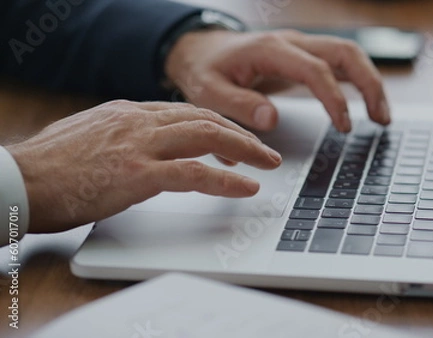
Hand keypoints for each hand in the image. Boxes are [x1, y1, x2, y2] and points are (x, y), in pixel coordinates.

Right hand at [5, 100, 281, 232]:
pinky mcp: (137, 174)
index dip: (219, 126)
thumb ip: (123, 136)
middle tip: (266, 152)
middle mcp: (139, 121)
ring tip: (268, 164)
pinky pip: (194, 174)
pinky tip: (247, 187)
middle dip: (242, 135)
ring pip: (208, 137)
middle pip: (206, 119)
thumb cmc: (49, 166)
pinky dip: (226, 180)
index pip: (187, 112)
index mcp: (129, 112)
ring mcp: (139, 145)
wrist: (18, 180)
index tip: (235, 141)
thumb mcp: (90, 137)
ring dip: (245, 151)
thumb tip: (144, 145)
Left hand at [164, 30, 389, 132]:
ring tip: (381, 117)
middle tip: (380, 119)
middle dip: (369, 84)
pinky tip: (367, 105)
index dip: (334, 99)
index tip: (345, 126)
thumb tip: (271, 120)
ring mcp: (301, 48)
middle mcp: (292, 43)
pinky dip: (359, 82)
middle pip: (345, 52)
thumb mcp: (208, 90)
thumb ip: (237, 105)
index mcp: (271, 50)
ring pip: (349, 54)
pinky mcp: (304, 57)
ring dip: (370, 82)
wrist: (202, 50)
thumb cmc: (206, 70)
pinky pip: (340, 63)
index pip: (315, 70)